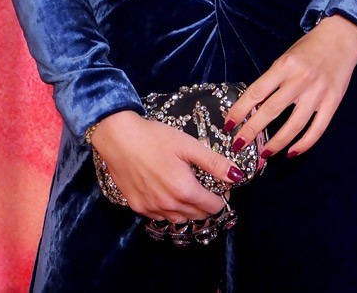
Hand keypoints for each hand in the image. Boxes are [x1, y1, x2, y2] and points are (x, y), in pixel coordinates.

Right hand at [88, 110, 244, 220]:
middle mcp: (168, 206)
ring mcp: (151, 209)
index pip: (212, 208)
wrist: (119, 138)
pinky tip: (167, 193)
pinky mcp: (137, 207)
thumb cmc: (155, 137)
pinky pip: (159, 217)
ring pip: (178, 219)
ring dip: (188, 210)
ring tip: (188, 190)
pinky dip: (169, 210)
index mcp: (184, 190)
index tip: (220, 186)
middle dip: (206, 204)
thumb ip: (214, 163)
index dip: (220, 198)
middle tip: (205, 186)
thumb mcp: (188, 145)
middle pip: (197, 216)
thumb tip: (237, 176)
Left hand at [222, 14, 356, 158]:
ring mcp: (318, 92)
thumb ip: (274, 78)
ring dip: (277, 143)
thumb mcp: (287, 56)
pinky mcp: (332, 102)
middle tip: (238, 144)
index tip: (229, 123)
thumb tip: (255, 104)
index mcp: (285, 65)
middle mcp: (300, 79)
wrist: (341, 37)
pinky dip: (304, 144)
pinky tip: (292, 152)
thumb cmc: (309, 47)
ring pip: (294, 125)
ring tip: (264, 154)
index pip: (257, 91)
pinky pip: (317, 129)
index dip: (240, 109)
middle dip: (252, 130)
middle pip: (271, 110)